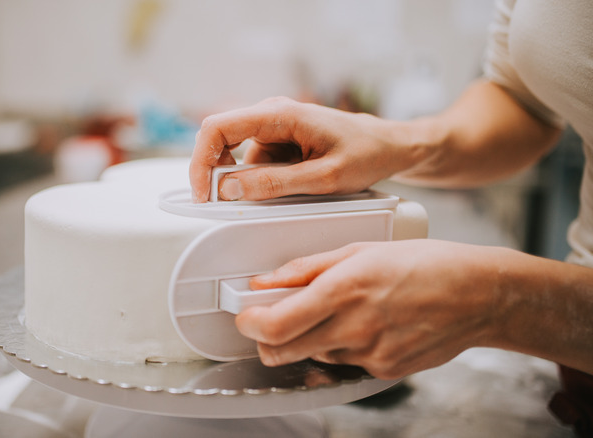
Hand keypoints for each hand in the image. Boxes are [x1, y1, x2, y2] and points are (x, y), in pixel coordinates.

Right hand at [189, 96, 419, 202]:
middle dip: (219, 174)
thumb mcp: (323, 178)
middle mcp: (271, 114)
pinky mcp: (279, 141)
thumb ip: (275, 184)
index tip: (203, 192)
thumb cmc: (367, 152)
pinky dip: (262, 180)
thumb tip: (230, 189)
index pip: (218, 128)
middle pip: (221, 140)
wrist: (391, 146)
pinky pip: (255, 163)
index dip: (201, 161)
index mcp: (280, 113)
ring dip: (248, 181)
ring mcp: (274, 127)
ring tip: (290, 192)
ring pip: (238, 157)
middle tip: (231, 203)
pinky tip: (292, 185)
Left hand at [235, 239, 502, 378]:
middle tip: (270, 320)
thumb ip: (306, 268)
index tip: (245, 315)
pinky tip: (366, 325)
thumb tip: (267, 280)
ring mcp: (370, 354)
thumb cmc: (426, 264)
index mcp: (345, 290)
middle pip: (283, 352)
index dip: (250, 324)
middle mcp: (355, 327)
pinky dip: (342, 346)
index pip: (277, 325)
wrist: (480, 294)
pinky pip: (345, 363)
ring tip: (338, 312)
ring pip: (314, 356)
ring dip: (309, 339)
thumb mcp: (360, 249)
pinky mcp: (385, 370)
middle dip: (267, 339)